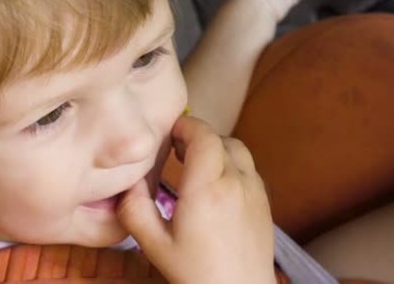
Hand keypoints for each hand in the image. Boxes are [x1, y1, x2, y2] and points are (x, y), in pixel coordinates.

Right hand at [117, 116, 274, 283]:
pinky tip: (215, 185)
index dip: (185, 125)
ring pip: (237, 150)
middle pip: (220, 138)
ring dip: (215, 149)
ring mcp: (255, 191)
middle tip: (175, 150)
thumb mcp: (154, 244)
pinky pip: (248, 168)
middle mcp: (236, 183)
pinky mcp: (265, 202)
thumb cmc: (197, 274)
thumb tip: (128, 181)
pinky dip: (230, 164)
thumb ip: (135, 209)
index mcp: (207, 189)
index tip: (168, 132)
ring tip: (195, 165)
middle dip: (197, 136)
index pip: (203, 135)